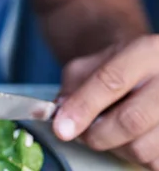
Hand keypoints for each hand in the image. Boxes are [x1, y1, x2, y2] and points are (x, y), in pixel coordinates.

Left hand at [54, 36, 158, 169]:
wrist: (145, 72)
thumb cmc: (114, 69)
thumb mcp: (89, 65)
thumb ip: (73, 87)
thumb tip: (62, 118)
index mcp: (147, 51)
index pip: (112, 81)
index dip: (84, 107)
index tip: (62, 128)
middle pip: (132, 119)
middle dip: (97, 134)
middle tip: (82, 135)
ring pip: (143, 147)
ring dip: (115, 147)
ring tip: (108, 132)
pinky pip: (153, 161)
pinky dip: (133, 156)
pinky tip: (129, 138)